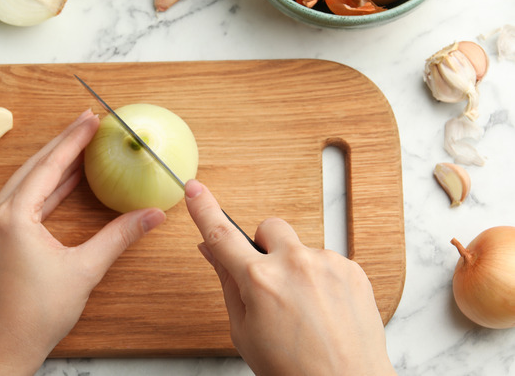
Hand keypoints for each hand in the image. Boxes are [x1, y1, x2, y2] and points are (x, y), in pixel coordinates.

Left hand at [0, 110, 165, 374]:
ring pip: (25, 181)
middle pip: (34, 166)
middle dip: (63, 144)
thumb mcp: (84, 271)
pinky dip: (43, 187)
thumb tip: (152, 214)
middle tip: (88, 123)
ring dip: (53, 164)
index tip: (92, 119)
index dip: (74, 140)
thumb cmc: (37, 314)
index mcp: (13, 217)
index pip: (49, 166)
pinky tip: (63, 181)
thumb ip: (119, 237)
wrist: (4, 346)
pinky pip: (20, 199)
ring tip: (80, 147)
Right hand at [184, 179, 395, 375]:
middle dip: (265, 247)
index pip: (221, 235)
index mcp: (259, 281)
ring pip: (300, 248)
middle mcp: (294, 264)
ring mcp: (327, 263)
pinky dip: (321, 279)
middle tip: (270, 281)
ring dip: (297, 268)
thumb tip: (212, 251)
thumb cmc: (293, 368)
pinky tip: (325, 310)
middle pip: (268, 228)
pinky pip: (327, 261)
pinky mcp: (352, 269)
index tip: (194, 188)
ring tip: (306, 309)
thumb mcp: (244, 332)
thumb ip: (228, 283)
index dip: (203, 209)